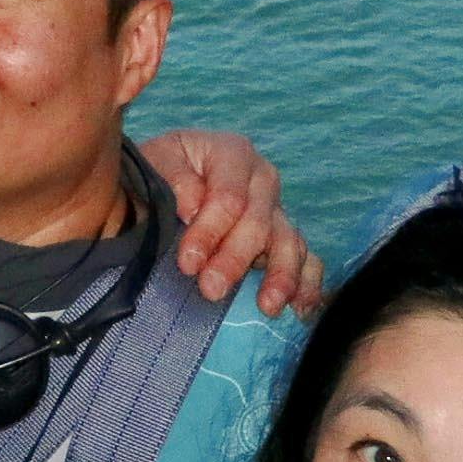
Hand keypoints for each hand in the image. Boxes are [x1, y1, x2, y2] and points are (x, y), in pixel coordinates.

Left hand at [136, 128, 322, 317]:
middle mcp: (262, 179)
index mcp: (232, 153)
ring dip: (280, 276)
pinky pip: (306, 258)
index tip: (187, 263)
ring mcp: (277, 209)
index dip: (210, 231)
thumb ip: (172, 178)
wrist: (168, 178)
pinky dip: (307, 283)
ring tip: (267, 306)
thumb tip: (192, 207)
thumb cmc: (161, 170)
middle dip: (235, 259)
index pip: (229, 197)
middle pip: (258, 222)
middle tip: (212, 290)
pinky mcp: (283, 237)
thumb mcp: (156, 161)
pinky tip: (301, 308)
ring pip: (288, 241)